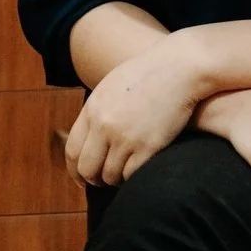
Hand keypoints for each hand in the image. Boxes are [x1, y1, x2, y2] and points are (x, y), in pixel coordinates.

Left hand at [65, 34, 203, 185]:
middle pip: (87, 168)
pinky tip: (138, 170)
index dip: (75, 170)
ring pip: (110, 176)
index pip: (72, 150)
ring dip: (115, 179)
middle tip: (102, 182)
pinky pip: (132, 176)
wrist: (178, 68)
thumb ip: (97, 111)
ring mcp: (125, 137)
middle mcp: (104, 125)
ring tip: (123, 175)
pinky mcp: (148, 147)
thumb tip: (89, 136)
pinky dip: (133, 178)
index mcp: (92, 109)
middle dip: (93, 180)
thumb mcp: (111, 87)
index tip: (82, 177)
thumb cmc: (148, 76)